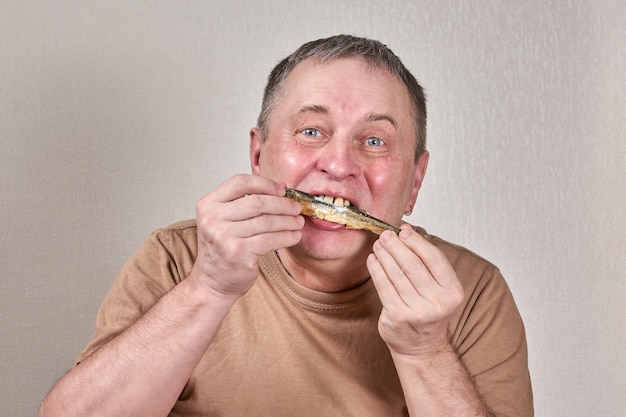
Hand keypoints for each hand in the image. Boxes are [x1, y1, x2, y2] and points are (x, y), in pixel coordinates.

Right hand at [191, 174, 303, 296]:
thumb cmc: (222, 249)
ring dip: (288, 221)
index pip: (240, 182)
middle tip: (296, 207)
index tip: (282, 190)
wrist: (212, 282)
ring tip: (298, 222)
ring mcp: (224, 236)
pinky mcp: (239, 252)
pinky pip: (271, 239)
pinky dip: (286, 236)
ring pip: (267, 221)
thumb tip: (280, 189)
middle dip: (283, 204)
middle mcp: (212, 218)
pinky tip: (293, 236)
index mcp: (208, 204)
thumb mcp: (224, 220)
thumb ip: (243, 203)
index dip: (265, 184)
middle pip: (257, 202)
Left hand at [367, 224, 463, 356]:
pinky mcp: (397, 316)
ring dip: (384, 255)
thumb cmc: (429, 310)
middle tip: (385, 234)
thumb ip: (427, 263)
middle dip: (396, 245)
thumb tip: (406, 232)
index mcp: (453, 291)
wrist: (421, 347)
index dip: (416, 241)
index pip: (433, 258)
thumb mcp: (439, 288)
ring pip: (396, 273)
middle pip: (412, 264)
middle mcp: (438, 302)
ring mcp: (417, 311)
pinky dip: (376, 269)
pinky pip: (383, 286)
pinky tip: (372, 260)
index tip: (403, 230)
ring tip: (378, 245)